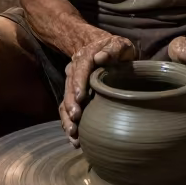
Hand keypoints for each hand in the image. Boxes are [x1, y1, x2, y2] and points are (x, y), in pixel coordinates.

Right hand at [59, 32, 136, 147]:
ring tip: (73, 134)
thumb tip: (100, 57)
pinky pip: (67, 110)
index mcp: (85, 58)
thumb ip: (113, 49)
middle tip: (76, 118)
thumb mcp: (120, 45)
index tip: (80, 97)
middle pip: (69, 88)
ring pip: (65, 102)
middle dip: (71, 104)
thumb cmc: (116, 50)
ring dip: (67, 118)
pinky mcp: (73, 96)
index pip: (80, 69)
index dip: (78, 83)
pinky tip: (74, 139)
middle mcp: (74, 71)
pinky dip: (68, 124)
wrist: (103, 49)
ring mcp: (72, 84)